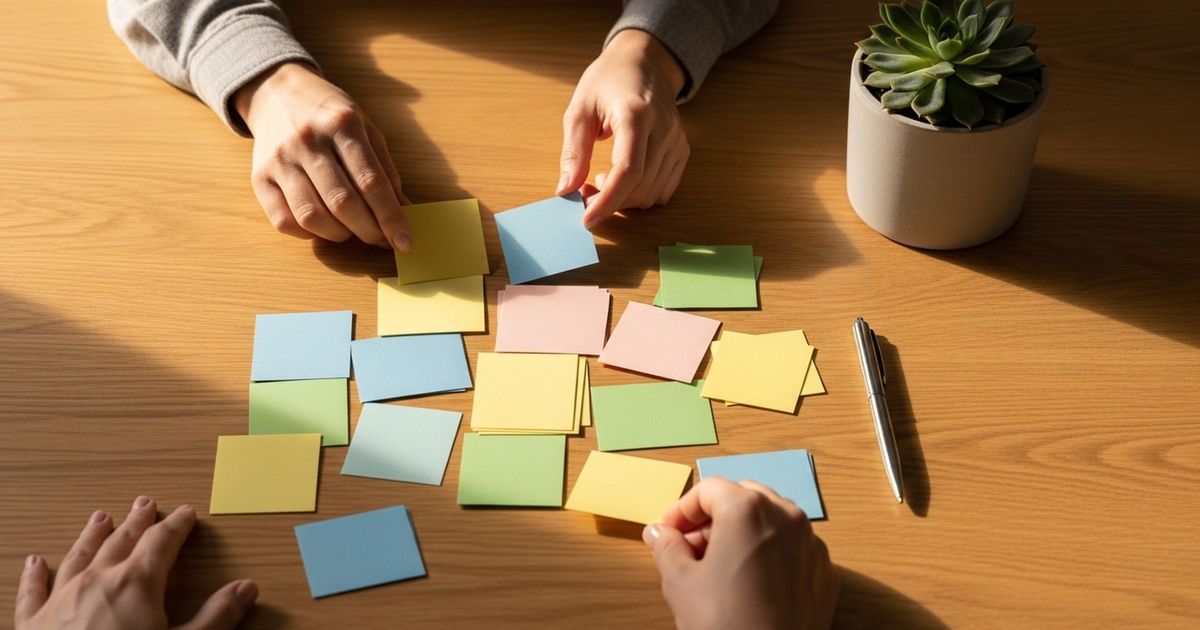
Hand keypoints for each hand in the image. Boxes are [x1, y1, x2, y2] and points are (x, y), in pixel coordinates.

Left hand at [15, 497, 256, 629]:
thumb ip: (215, 617)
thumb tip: (245, 588)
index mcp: (138, 583)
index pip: (162, 542)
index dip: (177, 526)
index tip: (185, 514)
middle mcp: (98, 580)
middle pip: (121, 540)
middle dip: (137, 522)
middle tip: (145, 505)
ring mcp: (61, 599)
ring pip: (80, 556)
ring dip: (92, 536)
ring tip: (100, 518)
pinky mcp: (32, 622)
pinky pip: (34, 591)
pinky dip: (36, 575)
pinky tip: (35, 562)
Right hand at [235, 62, 412, 249]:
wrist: (276, 93)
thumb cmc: (329, 115)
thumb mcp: (365, 128)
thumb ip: (385, 169)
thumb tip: (404, 210)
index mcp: (342, 124)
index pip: (371, 182)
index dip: (390, 217)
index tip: (403, 241)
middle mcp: (308, 141)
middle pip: (342, 203)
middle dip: (368, 231)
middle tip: (381, 240)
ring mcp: (280, 160)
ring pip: (311, 216)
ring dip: (339, 235)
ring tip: (351, 231)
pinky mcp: (259, 177)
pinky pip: (283, 221)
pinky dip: (308, 234)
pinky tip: (322, 226)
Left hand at [558, 29, 689, 228]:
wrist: (644, 63)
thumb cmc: (607, 82)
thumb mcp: (579, 109)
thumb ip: (573, 152)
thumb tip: (565, 190)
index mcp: (635, 114)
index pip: (628, 170)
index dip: (607, 201)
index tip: (587, 220)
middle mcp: (663, 129)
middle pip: (639, 188)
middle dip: (609, 201)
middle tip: (583, 191)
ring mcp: (677, 141)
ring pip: (651, 195)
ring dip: (623, 201)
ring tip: (599, 182)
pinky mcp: (682, 151)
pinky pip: (663, 191)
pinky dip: (640, 196)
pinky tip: (622, 181)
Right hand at [643, 478, 839, 629]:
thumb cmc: (727, 625)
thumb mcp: (680, 583)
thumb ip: (667, 547)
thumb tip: (659, 534)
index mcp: (747, 510)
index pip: (708, 489)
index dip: (682, 510)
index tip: (668, 532)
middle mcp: (786, 516)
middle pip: (743, 497)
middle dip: (714, 517)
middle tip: (691, 546)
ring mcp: (811, 544)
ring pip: (772, 519)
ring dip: (743, 532)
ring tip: (720, 566)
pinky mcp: (825, 572)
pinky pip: (794, 547)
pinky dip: (771, 553)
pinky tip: (751, 583)